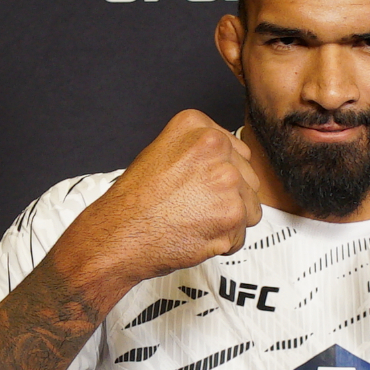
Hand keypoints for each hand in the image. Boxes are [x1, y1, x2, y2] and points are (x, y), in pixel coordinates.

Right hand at [57, 110, 262, 291]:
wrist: (119, 234)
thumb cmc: (135, 200)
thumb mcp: (162, 153)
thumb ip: (200, 152)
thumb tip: (231, 163)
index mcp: (198, 127)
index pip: (237, 152)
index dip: (220, 176)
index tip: (199, 186)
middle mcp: (216, 148)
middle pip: (248, 179)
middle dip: (228, 199)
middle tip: (194, 207)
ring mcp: (227, 181)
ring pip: (250, 207)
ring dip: (228, 221)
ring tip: (194, 221)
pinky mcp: (233, 214)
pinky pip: (241, 235)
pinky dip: (222, 242)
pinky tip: (195, 235)